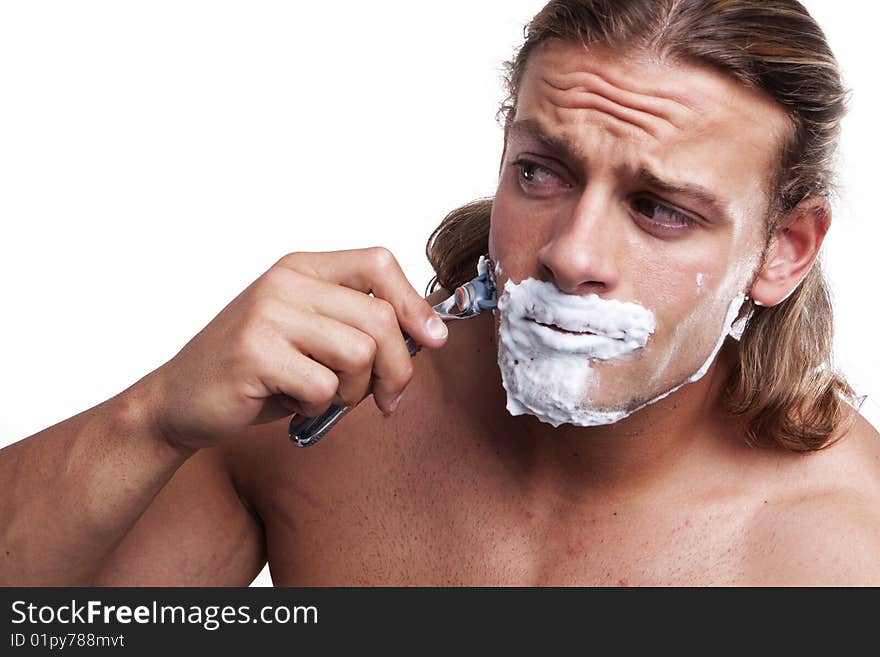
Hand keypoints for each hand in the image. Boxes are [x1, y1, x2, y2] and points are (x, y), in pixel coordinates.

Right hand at [144, 247, 448, 451]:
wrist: (178, 400)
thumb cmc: (255, 371)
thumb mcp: (309, 334)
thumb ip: (357, 324)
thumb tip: (428, 335)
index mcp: (301, 268)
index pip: (378, 263)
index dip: (415, 302)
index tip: (433, 339)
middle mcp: (285, 282)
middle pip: (379, 320)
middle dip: (397, 369)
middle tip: (387, 398)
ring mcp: (267, 314)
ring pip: (359, 353)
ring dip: (354, 391)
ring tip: (325, 396)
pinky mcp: (255, 352)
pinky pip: (324, 386)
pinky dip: (319, 407)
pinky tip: (293, 403)